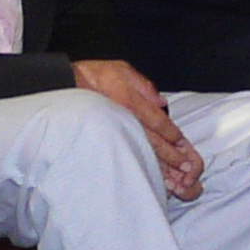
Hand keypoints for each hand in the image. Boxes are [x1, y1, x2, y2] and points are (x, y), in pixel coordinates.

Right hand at [76, 58, 205, 199]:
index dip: (171, 134)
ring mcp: (113, 132)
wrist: (62, 87)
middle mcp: (123, 119)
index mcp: (129, 101)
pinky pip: (125, 156)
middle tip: (188, 169)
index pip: (156, 121)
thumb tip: (161, 101)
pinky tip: (148, 177)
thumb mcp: (120, 70)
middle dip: (172, 156)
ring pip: (140, 152)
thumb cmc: (92, 76)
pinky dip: (139, 167)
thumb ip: (143, 85)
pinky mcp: (105, 141)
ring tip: (175, 179)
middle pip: (152, 141)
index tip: (182, 143)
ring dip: (159, 167)